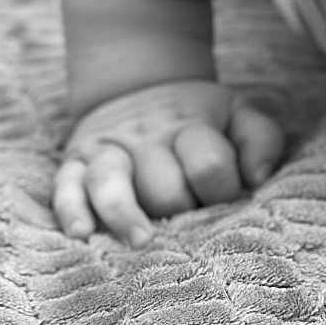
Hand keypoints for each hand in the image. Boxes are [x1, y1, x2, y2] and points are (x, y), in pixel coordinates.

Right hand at [53, 78, 284, 246]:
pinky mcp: (75, 161)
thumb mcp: (238, 113)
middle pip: (163, 185)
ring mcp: (109, 149)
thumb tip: (257, 178)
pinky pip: (65, 186)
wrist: (141, 82)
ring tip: (142, 241)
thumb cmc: (200, 118)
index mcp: (192, 125)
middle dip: (180, 210)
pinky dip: (70, 210)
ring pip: (110, 182)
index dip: (223, 191)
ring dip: (125, 214)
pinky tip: (81, 233)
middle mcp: (148, 137)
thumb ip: (260, 140)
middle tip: (190, 223)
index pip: (210, 165)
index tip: (227, 201)